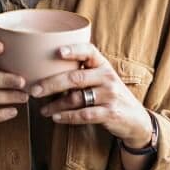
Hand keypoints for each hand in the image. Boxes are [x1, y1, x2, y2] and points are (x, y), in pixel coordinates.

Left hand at [29, 43, 152, 148]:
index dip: (74, 50)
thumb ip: (82, 73)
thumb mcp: (102, 79)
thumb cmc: (110, 95)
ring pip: (76, 98)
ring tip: (42, 109)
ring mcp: (110, 95)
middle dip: (51, 84)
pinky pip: (84, 115)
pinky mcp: (110, 113)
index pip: (89, 51)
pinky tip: (56, 118)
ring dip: (55, 105)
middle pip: (75, 78)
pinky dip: (67, 117)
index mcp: (103, 64)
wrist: (136, 119)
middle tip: (34, 90)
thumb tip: (45, 73)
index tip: (57, 52)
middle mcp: (107, 77)